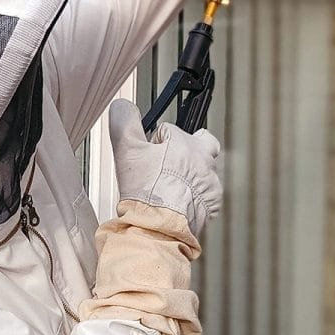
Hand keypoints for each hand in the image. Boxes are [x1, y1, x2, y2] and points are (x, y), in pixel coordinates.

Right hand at [106, 99, 222, 234]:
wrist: (160, 228)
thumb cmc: (147, 190)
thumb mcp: (127, 149)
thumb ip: (124, 122)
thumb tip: (123, 107)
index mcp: (185, 142)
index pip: (169, 130)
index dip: (154, 140)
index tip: (147, 152)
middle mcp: (204, 160)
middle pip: (200, 144)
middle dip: (185, 149)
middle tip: (167, 163)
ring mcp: (210, 184)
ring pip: (204, 171)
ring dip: (190, 176)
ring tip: (168, 188)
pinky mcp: (211, 206)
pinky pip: (206, 196)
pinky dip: (193, 198)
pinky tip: (176, 204)